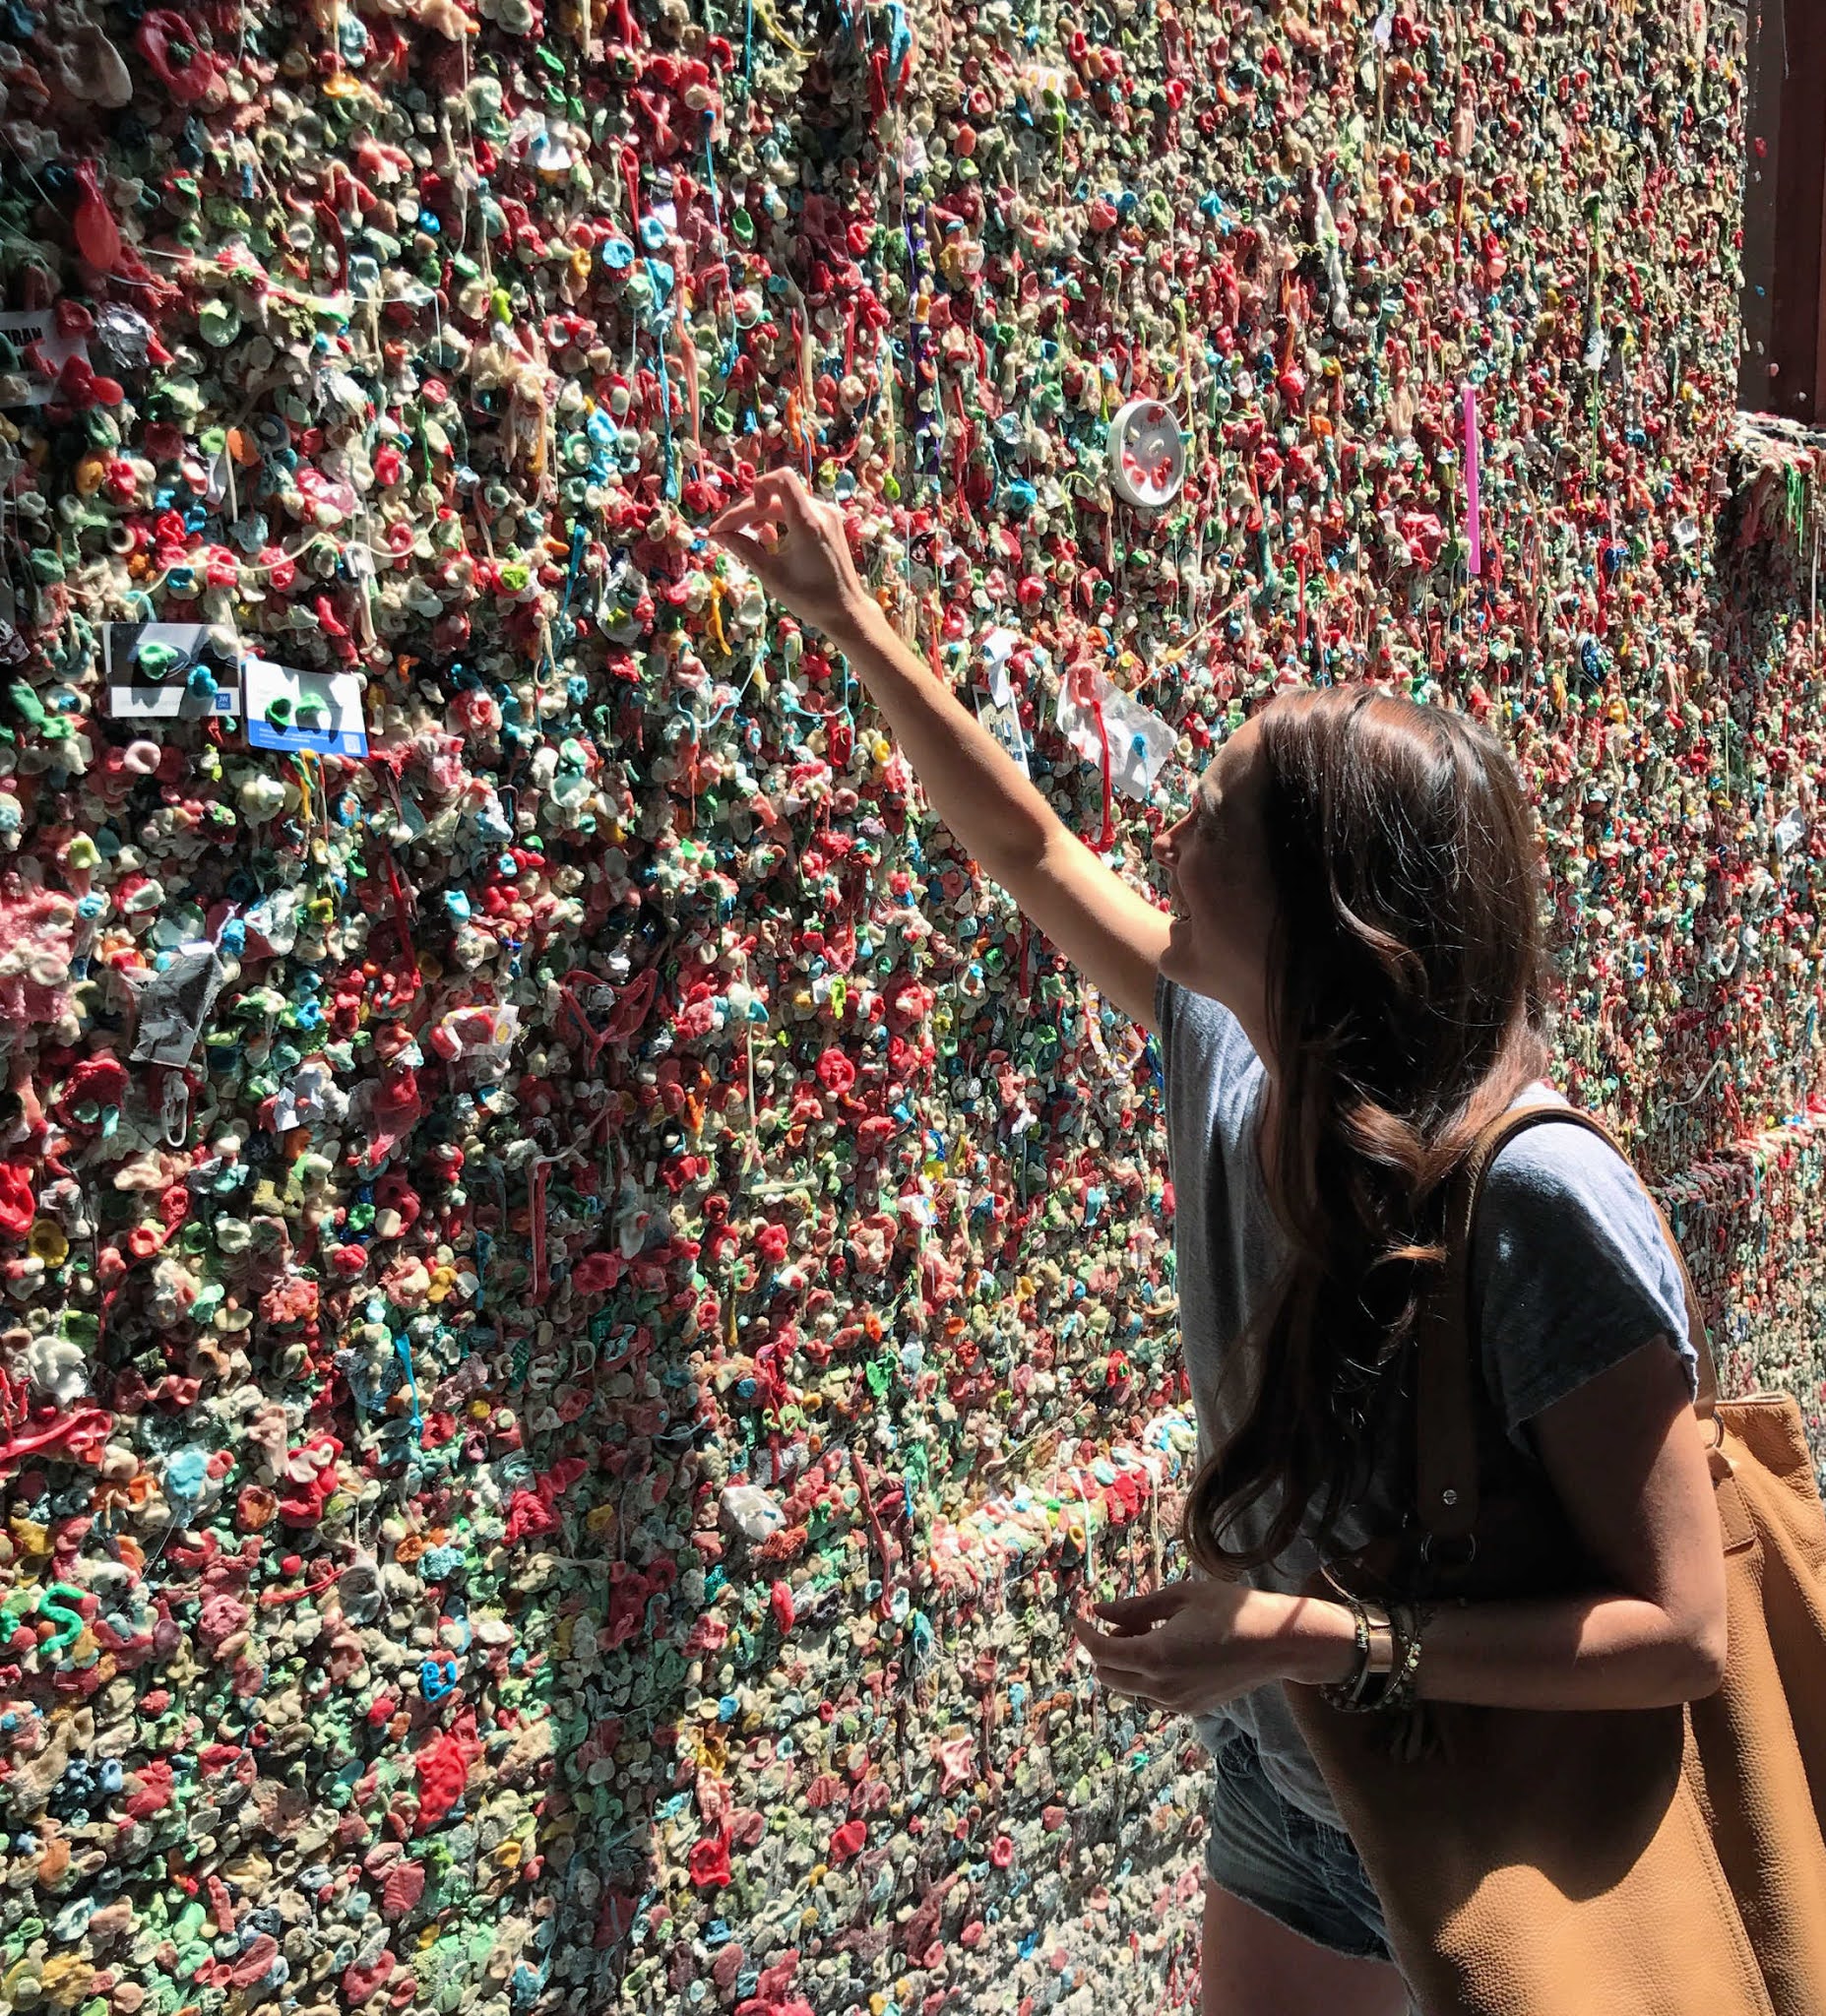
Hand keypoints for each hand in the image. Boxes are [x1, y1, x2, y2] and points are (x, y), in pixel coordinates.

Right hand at [708, 469, 872, 638]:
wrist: (845, 611)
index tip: (748, 517)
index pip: (781, 479)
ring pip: (785, 502)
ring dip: (761, 514)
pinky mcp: (828, 523)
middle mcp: (820, 511)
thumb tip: (718, 535)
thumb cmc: (809, 598)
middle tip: (724, 533)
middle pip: (776, 495)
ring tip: (744, 534)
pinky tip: (766, 536)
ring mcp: (827, 515)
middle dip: (747, 511)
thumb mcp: (770, 575)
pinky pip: (797, 510)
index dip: (758, 488)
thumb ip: (743, 549)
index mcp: (808, 522)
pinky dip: (778, 519)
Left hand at [1069, 1578, 1353, 1715]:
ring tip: (1148, 1628)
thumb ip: (1136, 1606)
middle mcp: (1161, 1687)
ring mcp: (1177, 1703)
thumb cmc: (1232, 1609)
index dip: (1084, 1634)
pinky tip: (1166, 1647)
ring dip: (1125, 1663)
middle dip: (1103, 1650)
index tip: (1077, 1616)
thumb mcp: (1181, 1596)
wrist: (1277, 1644)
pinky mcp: (1191, 1709)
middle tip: (1120, 1619)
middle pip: (1109, 1677)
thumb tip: (1100, 1611)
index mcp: (1156, 1656)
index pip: (1102, 1653)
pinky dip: (1145, 1674)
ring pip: (1129, 1688)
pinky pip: (1152, 1694)